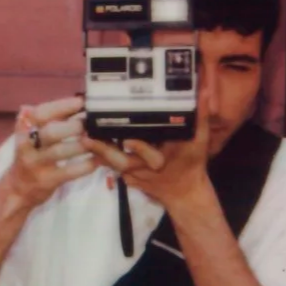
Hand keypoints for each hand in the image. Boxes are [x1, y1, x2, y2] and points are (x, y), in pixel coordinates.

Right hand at [4, 96, 99, 211]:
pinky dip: (85, 165)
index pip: (40, 113)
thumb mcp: (32, 135)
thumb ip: (49, 119)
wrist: (17, 189)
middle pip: (50, 132)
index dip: (60, 106)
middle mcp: (27, 146)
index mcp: (25, 130)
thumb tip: (76, 101)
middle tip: (92, 123)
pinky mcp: (46, 181)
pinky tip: (98, 160)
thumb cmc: (32, 155)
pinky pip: (68, 172)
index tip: (80, 101)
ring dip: (82, 145)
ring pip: (59, 152)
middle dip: (74, 126)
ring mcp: (36, 164)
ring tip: (99, 140)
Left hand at [83, 89, 211, 212]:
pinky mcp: (128, 179)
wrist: (184, 193)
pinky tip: (87, 144)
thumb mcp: (199, 141)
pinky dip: (100, 157)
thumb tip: (203, 91)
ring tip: (82, 138)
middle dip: (105, 151)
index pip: (151, 155)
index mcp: (163, 159)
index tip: (129, 139)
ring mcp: (135, 176)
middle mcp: (146, 169)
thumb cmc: (191, 164)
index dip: (140, 148)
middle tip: (87, 137)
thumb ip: (201, 116)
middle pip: (123, 162)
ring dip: (97, 153)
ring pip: (113, 165)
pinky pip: (112, 167)